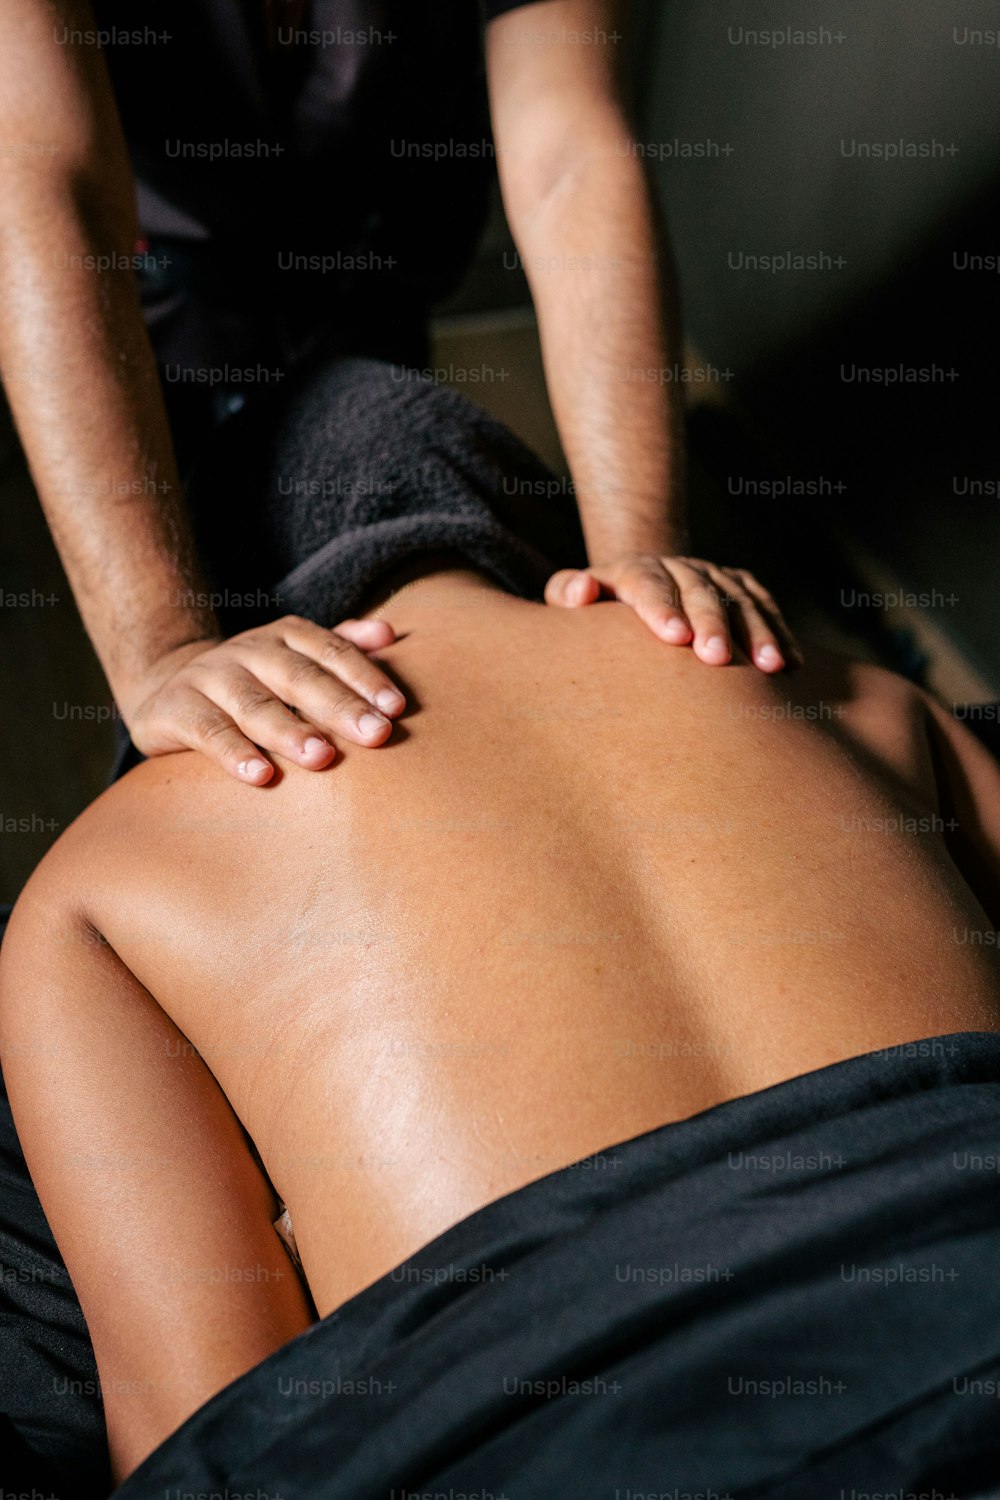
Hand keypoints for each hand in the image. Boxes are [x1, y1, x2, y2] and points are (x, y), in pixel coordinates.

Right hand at [123, 616, 405, 784]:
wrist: (168, 689)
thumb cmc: (255, 682)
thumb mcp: (296, 658)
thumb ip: (342, 647)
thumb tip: (388, 634)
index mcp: (286, 636)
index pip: (331, 652)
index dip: (365, 677)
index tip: (396, 709)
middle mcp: (249, 651)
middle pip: (300, 677)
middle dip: (340, 706)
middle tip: (376, 734)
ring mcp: (209, 677)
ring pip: (255, 704)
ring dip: (290, 730)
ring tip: (322, 756)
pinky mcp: (176, 709)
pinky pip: (208, 732)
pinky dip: (234, 753)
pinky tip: (261, 776)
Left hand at [545, 554, 801, 671]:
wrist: (639, 579)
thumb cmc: (599, 608)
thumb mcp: (571, 596)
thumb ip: (566, 592)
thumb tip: (582, 591)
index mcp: (635, 570)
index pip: (648, 583)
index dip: (661, 608)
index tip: (675, 637)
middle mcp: (678, 567)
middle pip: (698, 591)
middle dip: (712, 623)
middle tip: (718, 659)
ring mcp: (713, 573)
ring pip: (740, 598)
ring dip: (758, 631)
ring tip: (771, 667)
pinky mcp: (740, 584)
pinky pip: (764, 604)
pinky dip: (780, 631)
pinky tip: (791, 663)